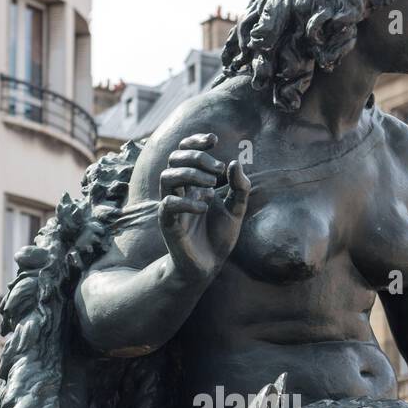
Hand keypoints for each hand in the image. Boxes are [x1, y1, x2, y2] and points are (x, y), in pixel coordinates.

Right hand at [159, 133, 249, 281]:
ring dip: (191, 175)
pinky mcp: (169, 224)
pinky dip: (187, 201)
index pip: (184, 151)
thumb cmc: (218, 237)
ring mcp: (172, 206)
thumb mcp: (237, 209)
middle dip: (197, 158)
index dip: (195, 141)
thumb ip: (240, 187)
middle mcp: (179, 190)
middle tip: (218, 171)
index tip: (214, 141)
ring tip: (213, 187)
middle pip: (174, 158)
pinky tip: (206, 207)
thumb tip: (235, 162)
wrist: (209, 266)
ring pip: (167, 176)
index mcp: (192, 184)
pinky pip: (168, 204)